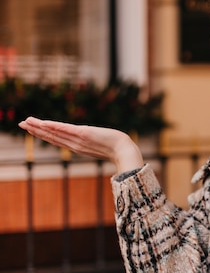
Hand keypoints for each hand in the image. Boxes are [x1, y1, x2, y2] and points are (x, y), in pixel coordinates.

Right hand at [19, 117, 143, 172]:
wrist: (125, 151)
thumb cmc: (116, 148)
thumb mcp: (101, 144)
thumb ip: (93, 143)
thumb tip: (93, 140)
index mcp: (78, 147)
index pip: (57, 140)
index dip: (44, 135)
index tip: (32, 129)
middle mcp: (75, 144)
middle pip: (52, 137)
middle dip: (36, 131)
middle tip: (21, 124)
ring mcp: (78, 140)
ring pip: (55, 133)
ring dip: (40, 127)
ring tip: (26, 122)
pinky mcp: (84, 134)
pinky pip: (66, 130)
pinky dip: (54, 127)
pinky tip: (44, 122)